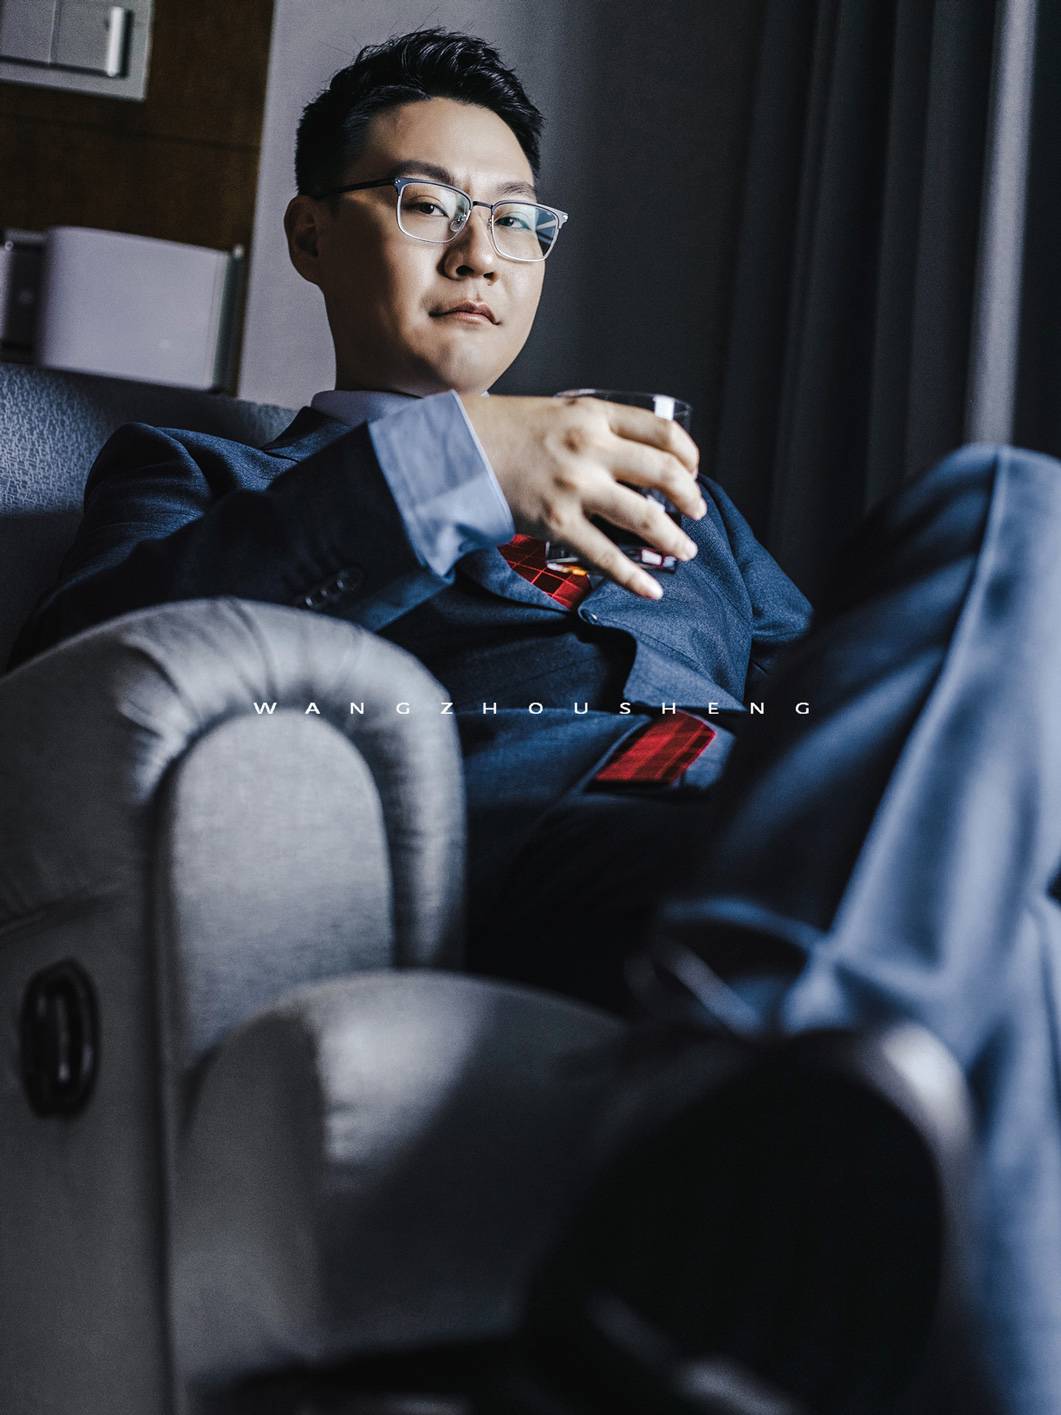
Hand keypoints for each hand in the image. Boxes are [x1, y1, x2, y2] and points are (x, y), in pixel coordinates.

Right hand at [458, 393, 705, 598]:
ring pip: (645, 518)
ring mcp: (575, 488)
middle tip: (698, 512)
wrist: (455, 451)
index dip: (688, 455)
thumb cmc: (503, 431)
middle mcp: (590, 449)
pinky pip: (607, 557)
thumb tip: (633, 460)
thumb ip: (596, 430)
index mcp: (594, 415)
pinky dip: (635, 578)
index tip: (694, 470)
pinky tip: (652, 589)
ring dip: (674, 539)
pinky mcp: (557, 524)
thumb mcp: (558, 412)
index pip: (662, 433)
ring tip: (686, 551)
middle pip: (665, 474)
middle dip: (691, 498)